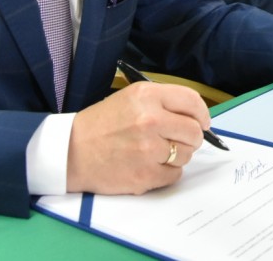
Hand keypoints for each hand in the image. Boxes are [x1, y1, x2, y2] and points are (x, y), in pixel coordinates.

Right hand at [66, 82, 209, 194]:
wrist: (70, 151)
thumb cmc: (101, 124)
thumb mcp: (131, 99)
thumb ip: (163, 103)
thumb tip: (196, 118)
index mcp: (147, 96)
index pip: (192, 101)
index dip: (202, 114)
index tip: (202, 122)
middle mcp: (151, 120)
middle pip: (194, 132)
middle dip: (191, 138)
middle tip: (178, 140)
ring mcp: (148, 149)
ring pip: (186, 155)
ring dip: (177, 156)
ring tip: (155, 152)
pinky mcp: (145, 175)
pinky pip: (174, 175)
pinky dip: (166, 173)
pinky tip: (148, 165)